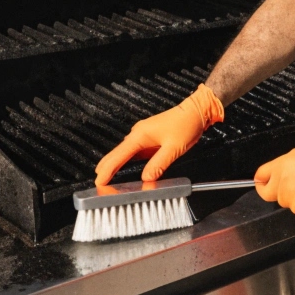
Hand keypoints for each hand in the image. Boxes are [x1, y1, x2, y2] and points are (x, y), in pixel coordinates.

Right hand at [94, 83, 224, 184]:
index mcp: (140, 135)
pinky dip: (126, 161)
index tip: (98, 181)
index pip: (118, 156)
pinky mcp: (149, 138)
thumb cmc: (186, 125)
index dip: (107, 170)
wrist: (196, 111)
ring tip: (107, 179)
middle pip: (117, 154)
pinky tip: (125, 169)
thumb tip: (146, 178)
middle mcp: (138, 134)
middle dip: (106, 168)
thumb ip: (159, 164)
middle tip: (98, 183)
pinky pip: (134, 152)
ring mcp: (142, 135)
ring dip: (116, 165)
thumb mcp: (174, 148)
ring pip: (124, 153)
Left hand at [255, 144, 294, 214]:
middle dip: (269, 191)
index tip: (260, 182)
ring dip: (290, 196)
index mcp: (281, 165)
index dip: (260, 179)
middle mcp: (282, 181)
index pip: (260, 175)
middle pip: (265, 192)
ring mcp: (289, 195)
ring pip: (282, 200)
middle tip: (276, 190)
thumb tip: (280, 169)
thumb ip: (286, 163)